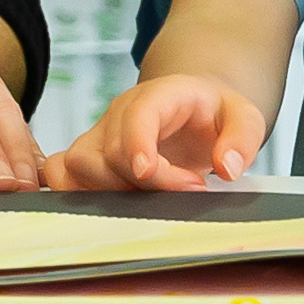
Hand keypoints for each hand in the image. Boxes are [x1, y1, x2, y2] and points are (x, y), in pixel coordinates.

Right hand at [60, 72, 264, 191]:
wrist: (195, 110)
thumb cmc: (216, 114)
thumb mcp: (244, 117)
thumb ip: (242, 138)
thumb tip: (225, 167)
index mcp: (160, 94)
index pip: (138, 114)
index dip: (137, 144)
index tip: (148, 173)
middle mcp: (121, 112)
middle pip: (108, 151)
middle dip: (143, 182)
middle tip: (188, 190)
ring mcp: (100, 134)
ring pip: (79, 165)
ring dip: (110, 192)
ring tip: (150, 202)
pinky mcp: (87, 156)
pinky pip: (59, 173)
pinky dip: (72, 193)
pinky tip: (106, 208)